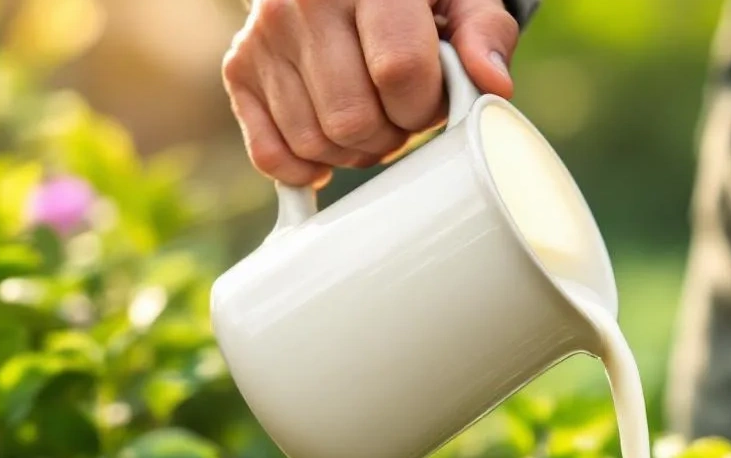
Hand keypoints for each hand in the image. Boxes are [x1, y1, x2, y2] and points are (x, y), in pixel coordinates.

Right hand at [222, 0, 518, 186]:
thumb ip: (485, 34)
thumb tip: (492, 87)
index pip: (399, 72)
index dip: (425, 104)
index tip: (432, 96)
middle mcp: (303, 2)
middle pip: (353, 119)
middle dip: (390, 134)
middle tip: (401, 113)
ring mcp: (264, 37)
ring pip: (314, 143)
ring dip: (354, 151)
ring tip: (371, 116)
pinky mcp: (238, 69)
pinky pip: (271, 156)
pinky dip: (306, 167)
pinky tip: (331, 144)